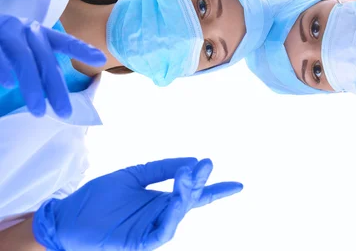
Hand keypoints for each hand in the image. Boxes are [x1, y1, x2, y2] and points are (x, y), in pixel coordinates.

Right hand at [0, 15, 105, 117]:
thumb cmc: (4, 45)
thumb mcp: (26, 47)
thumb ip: (42, 63)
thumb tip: (61, 90)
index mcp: (39, 33)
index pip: (64, 41)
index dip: (82, 49)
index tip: (101, 59)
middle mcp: (25, 29)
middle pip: (45, 59)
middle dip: (56, 87)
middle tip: (65, 112)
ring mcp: (5, 31)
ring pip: (23, 58)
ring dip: (32, 86)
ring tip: (38, 111)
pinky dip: (3, 70)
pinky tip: (8, 85)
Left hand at [32, 157, 242, 250]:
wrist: (68, 215)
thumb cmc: (98, 197)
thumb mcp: (133, 174)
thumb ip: (161, 168)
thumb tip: (192, 162)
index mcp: (162, 200)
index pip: (195, 195)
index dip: (216, 190)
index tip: (239, 185)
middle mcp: (161, 215)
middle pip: (190, 200)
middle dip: (199, 182)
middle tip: (206, 164)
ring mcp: (152, 229)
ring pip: (178, 214)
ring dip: (185, 195)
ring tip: (187, 177)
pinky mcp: (140, 242)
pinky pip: (162, 232)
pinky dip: (172, 217)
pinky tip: (176, 201)